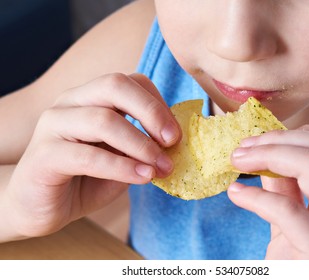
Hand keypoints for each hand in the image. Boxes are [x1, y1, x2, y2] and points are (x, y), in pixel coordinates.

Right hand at [4, 73, 180, 238]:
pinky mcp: (43, 155)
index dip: (157, 104)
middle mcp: (70, 102)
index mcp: (91, 98)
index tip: (176, 135)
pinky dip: (121, 167)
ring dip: (140, 145)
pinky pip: (88, 155)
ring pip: (103, 120)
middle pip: (114, 85)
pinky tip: (142, 177)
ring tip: (160, 167)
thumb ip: (144, 147)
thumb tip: (175, 144)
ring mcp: (53, 125)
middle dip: (151, 112)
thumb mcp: (123, 159)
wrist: (42, 207)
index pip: (130, 81)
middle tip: (172, 142)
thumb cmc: (86, 179)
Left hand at [228, 125, 308, 258]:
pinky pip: (288, 209)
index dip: (300, 132)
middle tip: (241, 149)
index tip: (262, 138)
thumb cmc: (297, 263)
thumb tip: (261, 152)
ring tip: (236, 162)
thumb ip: (282, 185)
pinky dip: (256, 196)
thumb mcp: (290, 219)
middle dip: (276, 140)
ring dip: (268, 155)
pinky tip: (235, 194)